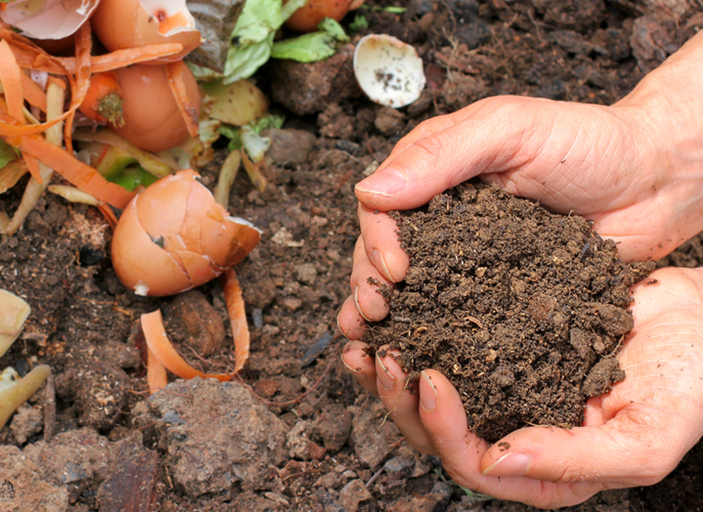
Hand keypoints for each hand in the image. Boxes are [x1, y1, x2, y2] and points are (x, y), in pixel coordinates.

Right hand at [338, 32, 702, 336]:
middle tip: (375, 315)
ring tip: (376, 347)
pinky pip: (458, 317)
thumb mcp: (510, 130)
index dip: (377, 240)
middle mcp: (442, 217)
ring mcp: (468, 258)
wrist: (659, 182)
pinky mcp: (497, 293)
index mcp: (434, 172)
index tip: (395, 270)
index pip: (381, 207)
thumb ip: (441, 155)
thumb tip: (369, 191)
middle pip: (384, 254)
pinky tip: (419, 360)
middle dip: (370, 285)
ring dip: (389, 319)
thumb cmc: (590, 142)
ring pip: (413, 291)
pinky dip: (434, 338)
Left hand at [341, 267, 702, 507]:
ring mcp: (502, 389)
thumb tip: (496, 460)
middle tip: (383, 354)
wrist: (702, 318)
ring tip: (366, 335)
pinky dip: (414, 329)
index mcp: (544, 470)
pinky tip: (392, 308)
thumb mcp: (647, 435)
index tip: (428, 378)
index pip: (473, 465)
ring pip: (428, 393)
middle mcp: (514, 433)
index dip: (442, 429)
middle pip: (436, 433)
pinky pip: (443, 343)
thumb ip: (576, 459)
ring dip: (391, 369)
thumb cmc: (689, 382)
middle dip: (400, 398)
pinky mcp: (497, 345)